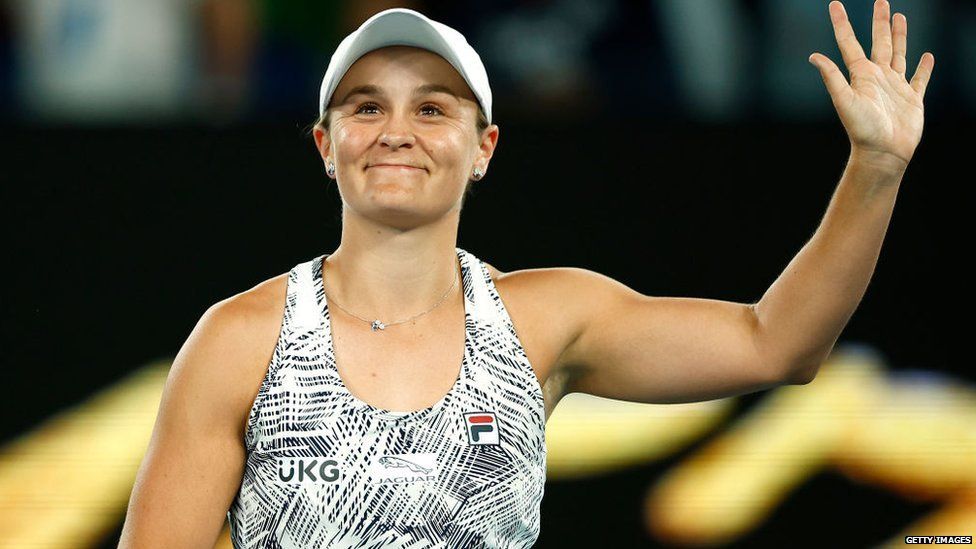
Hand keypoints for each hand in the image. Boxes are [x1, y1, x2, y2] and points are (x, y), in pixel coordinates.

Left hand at [809, 0, 933, 170]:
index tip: (834, 4)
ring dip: (900, 36)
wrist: (883, 153)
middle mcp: (877, 77)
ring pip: (899, 53)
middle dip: (880, 22)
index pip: (849, 43)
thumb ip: (832, 77)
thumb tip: (813, 56)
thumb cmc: (862, 129)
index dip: (842, 23)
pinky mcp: (912, 99)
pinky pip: (920, 79)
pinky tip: (927, 56)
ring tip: (900, 17)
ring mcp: (896, 87)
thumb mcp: (844, 100)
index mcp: (860, 75)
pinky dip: (924, 68)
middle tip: (881, 1)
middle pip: (879, 42)